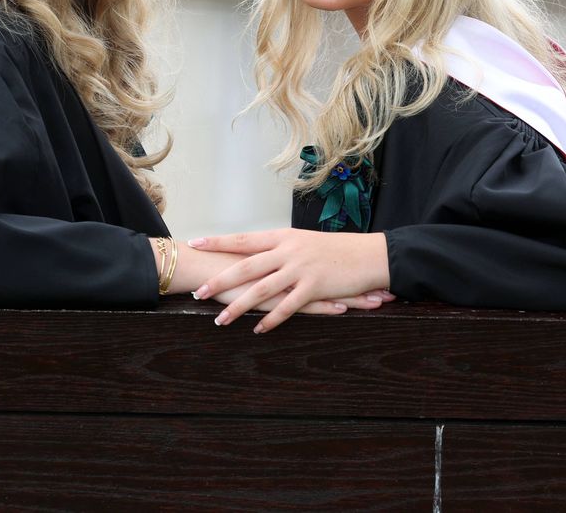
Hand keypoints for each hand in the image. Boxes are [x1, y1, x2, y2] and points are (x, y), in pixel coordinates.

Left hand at [188, 229, 391, 332]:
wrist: (369, 254)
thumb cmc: (335, 249)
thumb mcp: (303, 241)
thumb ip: (279, 248)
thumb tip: (256, 254)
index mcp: (282, 236)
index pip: (243, 239)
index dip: (218, 241)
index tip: (195, 243)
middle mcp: (287, 250)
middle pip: (246, 266)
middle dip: (220, 281)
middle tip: (198, 293)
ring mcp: (300, 269)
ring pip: (262, 289)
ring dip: (239, 306)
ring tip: (220, 319)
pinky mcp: (315, 287)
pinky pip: (287, 306)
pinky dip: (271, 319)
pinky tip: (258, 329)